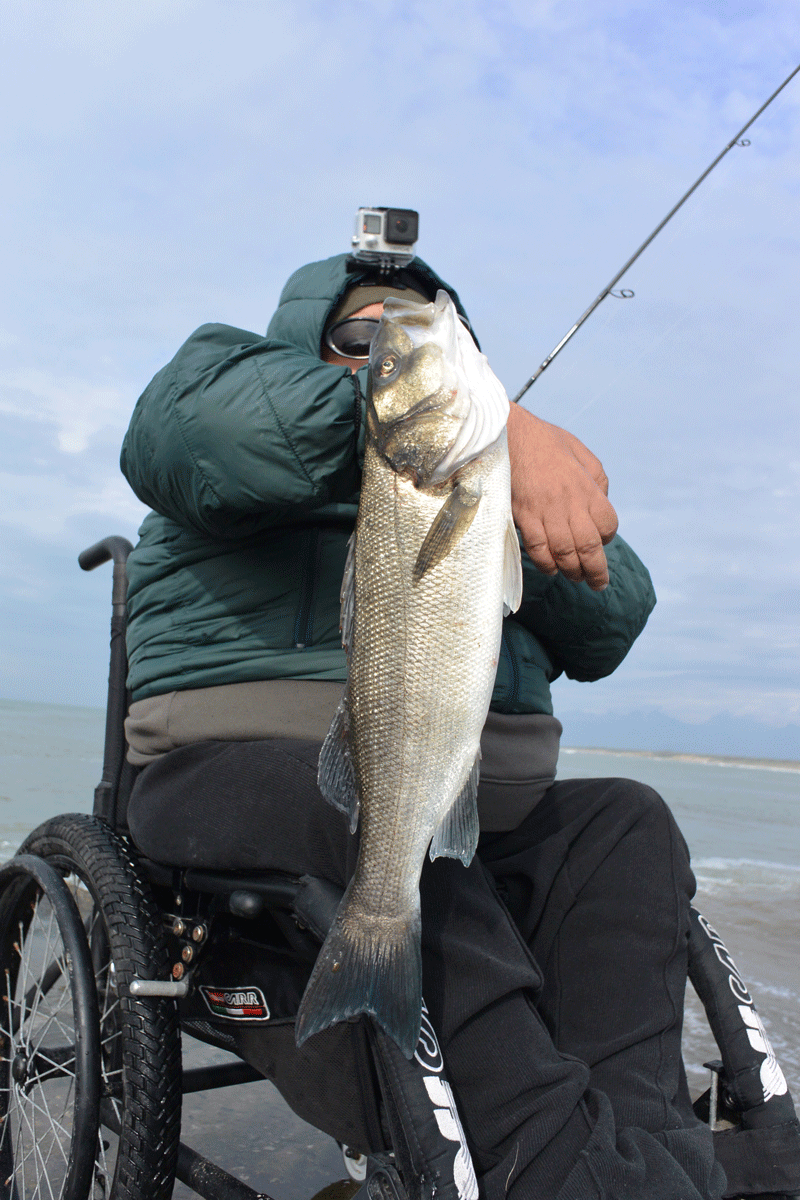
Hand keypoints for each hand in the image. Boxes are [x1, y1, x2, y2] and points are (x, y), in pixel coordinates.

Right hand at [506, 403, 617, 590]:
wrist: (510, 434)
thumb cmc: (545, 441)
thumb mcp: (581, 452)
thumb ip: (596, 478)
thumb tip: (601, 500)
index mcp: (587, 487)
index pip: (607, 525)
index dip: (606, 538)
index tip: (600, 543)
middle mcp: (570, 502)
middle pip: (589, 545)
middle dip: (596, 570)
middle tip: (598, 584)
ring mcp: (546, 510)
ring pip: (565, 552)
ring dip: (572, 570)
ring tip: (575, 578)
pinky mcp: (523, 514)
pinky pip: (538, 547)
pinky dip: (546, 563)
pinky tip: (551, 569)